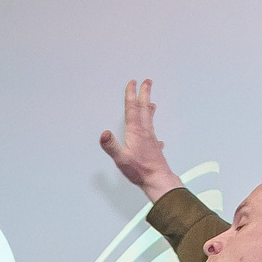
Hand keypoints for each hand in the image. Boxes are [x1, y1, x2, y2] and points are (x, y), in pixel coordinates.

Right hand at [98, 78, 184, 202]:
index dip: (131, 95)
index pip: (132, 109)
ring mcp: (151, 139)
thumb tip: (104, 134)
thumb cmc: (140, 170)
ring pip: (150, 120)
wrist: (157, 179)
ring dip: (149, 108)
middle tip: (147, 82)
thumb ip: (111, 146)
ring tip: (151, 102)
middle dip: (144, 94)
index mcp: (135, 132)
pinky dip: (153, 132)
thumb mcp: (121, 158)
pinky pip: (154, 135)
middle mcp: (145, 132)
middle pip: (144, 109)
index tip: (132, 83)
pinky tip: (156, 137)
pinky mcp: (155, 148)